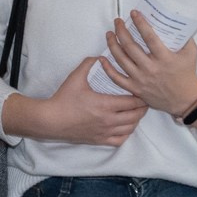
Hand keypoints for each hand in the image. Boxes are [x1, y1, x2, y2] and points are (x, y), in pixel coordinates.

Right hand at [25, 56, 147, 146]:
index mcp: (105, 105)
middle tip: (144, 100)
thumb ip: (89, 63)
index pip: (132, 102)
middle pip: (135, 116)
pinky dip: (126, 133)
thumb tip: (100, 56)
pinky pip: (120, 140)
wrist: (51, 120)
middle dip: (142, 108)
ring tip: (136, 112)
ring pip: (129, 128)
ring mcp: (104, 132)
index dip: (141, 97)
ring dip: (136, 120)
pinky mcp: (99, 140)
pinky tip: (125, 126)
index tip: (143, 91)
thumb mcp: (76, 77)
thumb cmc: (63, 99)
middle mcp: (108, 120)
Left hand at [102, 11, 196, 115]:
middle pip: (130, 46)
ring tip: (109, 34)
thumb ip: (184, 37)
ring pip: (121, 60)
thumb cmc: (187, 74)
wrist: (184, 99)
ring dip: (112, 45)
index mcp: (164, 58)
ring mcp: (141, 79)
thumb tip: (175, 21)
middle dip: (121, 31)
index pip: (149, 37)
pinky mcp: (135, 88)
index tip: (134, 13)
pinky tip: (102, 58)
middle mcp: (151, 68)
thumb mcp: (191, 52)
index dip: (140, 23)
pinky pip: (117, 78)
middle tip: (117, 22)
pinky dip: (108, 68)